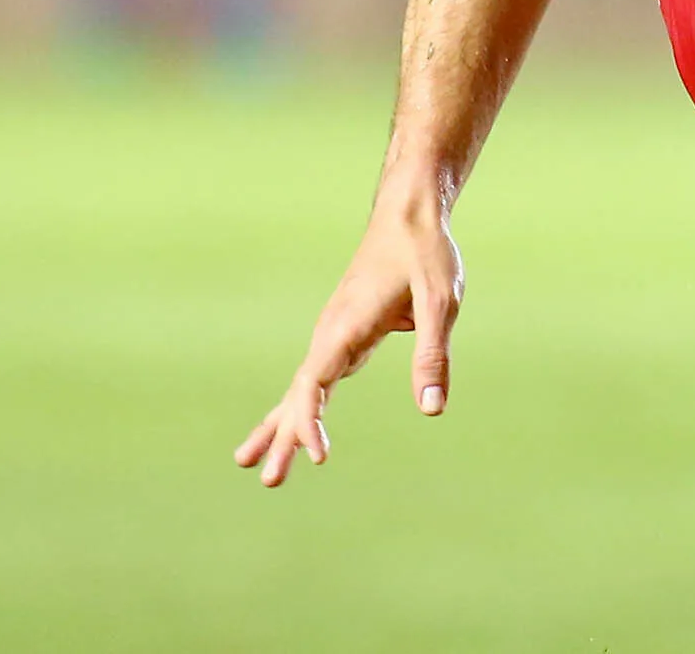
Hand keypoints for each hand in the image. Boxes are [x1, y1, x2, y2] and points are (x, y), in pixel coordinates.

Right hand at [232, 200, 463, 486]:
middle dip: (282, 437)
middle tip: (268, 483)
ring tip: (254, 464)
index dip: (311, 422)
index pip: (315, 383)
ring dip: (282, 425)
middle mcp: (331, 333)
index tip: (319, 456)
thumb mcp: (440, 301)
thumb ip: (433, 355)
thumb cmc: (425, 252)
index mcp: (346, 326)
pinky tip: (295, 426)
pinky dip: (303, 405)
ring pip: (303, 388)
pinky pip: (319, 378)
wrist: (410, 213)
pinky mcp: (346, 334)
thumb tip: (431, 409)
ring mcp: (335, 334)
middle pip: (299, 393)